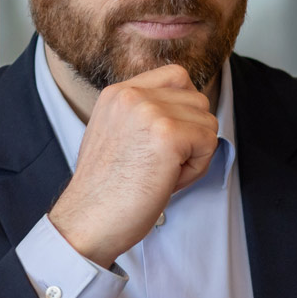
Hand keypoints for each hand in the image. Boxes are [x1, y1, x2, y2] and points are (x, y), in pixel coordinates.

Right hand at [47, 64, 217, 266]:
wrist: (87, 221)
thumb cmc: (105, 191)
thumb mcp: (116, 134)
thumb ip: (143, 116)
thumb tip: (185, 113)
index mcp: (117, 93)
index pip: (177, 76)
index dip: (185, 108)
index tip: (169, 139)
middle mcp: (132, 95)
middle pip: (198, 100)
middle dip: (191, 135)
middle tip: (162, 164)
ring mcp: (150, 112)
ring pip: (207, 122)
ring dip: (195, 153)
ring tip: (162, 173)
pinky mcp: (168, 134)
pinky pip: (209, 143)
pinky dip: (196, 169)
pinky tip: (168, 181)